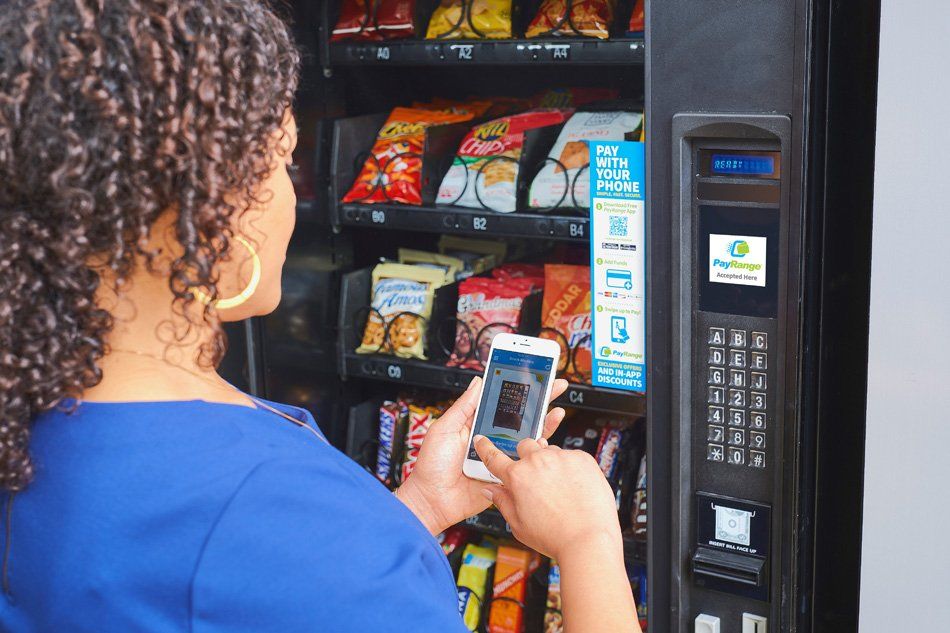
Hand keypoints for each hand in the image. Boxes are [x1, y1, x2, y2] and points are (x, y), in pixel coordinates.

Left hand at [395, 376, 567, 534]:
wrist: (432, 500)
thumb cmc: (431, 465)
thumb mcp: (444, 429)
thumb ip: (464, 407)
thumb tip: (478, 381)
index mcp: (477, 425)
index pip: (502, 403)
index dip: (518, 390)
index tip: (534, 376)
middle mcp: (492, 439)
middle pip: (521, 417)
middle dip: (540, 401)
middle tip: (556, 386)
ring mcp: (501, 457)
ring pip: (528, 438)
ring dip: (544, 424)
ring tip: (556, 411)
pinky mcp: (506, 475)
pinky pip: (525, 463)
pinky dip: (538, 452)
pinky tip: (545, 441)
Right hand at [473, 436, 620, 560]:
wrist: (589, 540)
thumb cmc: (555, 537)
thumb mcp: (519, 525)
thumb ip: (502, 502)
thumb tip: (490, 489)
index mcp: (518, 477)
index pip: (494, 458)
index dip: (485, 448)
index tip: (482, 440)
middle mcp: (537, 462)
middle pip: (525, 446)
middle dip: (526, 457)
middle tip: (535, 477)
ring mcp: (561, 457)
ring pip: (550, 451)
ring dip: (550, 462)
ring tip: (560, 488)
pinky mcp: (582, 458)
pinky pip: (572, 456)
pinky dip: (571, 468)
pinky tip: (575, 488)